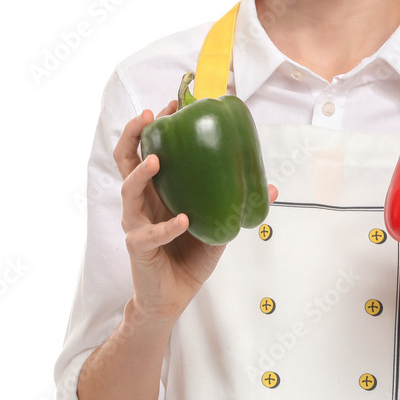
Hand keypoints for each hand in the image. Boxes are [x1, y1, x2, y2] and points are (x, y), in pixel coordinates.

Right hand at [114, 101, 277, 321]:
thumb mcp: (218, 223)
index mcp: (158, 188)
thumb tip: (273, 187)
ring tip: (157, 160)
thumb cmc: (190, 253)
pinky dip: (166, 226)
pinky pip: (149, 234)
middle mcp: (142, 200)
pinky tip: (183, 220)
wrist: (174, 296)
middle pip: (125, 159)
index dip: (153, 126)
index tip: (170, 104)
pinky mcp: (139, 247)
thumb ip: (236, 203)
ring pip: (129, 192)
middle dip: (134, 134)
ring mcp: (137, 223)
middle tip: (148, 117)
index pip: (146, 148)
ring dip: (142, 174)